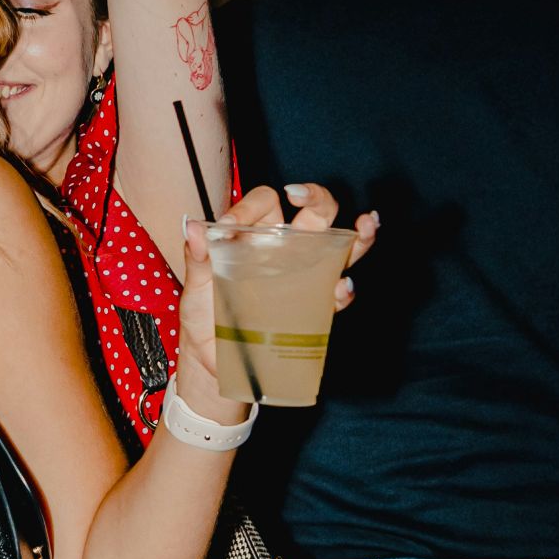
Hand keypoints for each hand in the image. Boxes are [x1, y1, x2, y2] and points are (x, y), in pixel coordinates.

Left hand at [174, 183, 378, 413]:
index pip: (265, 203)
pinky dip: (344, 290)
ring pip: (338, 249)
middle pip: (313, 214)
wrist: (212, 362)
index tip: (228, 226)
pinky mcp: (311, 309)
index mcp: (254, 238)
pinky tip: (343, 286)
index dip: (250, 206)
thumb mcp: (196, 288)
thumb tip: (192, 227)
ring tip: (365, 224)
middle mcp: (284, 251)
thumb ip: (197, 258)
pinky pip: (336, 295)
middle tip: (302, 196)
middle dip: (319, 198)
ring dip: (357, 235)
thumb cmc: (203, 318)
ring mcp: (302, 278)